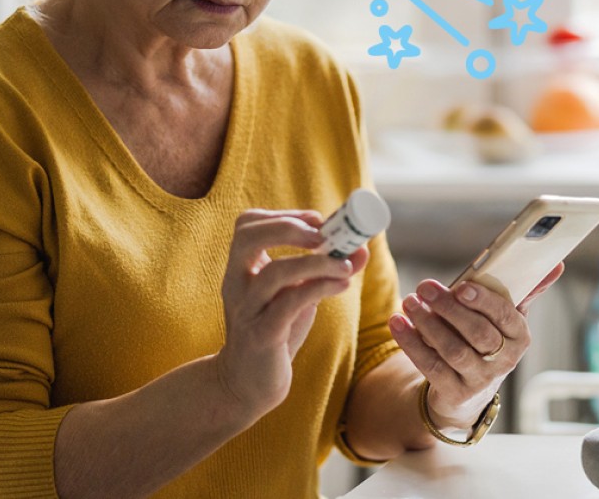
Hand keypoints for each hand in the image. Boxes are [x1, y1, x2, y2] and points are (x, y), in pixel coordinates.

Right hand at [215, 209, 367, 422]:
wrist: (247, 384)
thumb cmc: (274, 331)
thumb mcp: (297, 295)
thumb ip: (324, 271)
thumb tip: (361, 249)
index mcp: (242, 268)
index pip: (247, 224)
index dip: (282, 215)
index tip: (317, 220)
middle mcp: (237, 284)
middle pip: (248, 237)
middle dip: (289, 228)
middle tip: (323, 235)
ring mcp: (247, 309)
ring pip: (274, 274)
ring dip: (316, 263)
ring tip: (345, 267)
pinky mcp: (262, 336)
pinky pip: (288, 305)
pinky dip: (319, 289)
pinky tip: (342, 285)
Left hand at [389, 263, 564, 429]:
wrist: (469, 391)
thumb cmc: (488, 341)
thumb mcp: (507, 319)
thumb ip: (526, 290)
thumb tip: (554, 264)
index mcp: (520, 337)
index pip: (505, 316)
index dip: (484, 301)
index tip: (462, 285)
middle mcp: (504, 361)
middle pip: (477, 333)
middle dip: (450, 308)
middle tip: (426, 287)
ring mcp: (479, 380)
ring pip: (452, 350)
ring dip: (428, 324)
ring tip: (410, 302)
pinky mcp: (454, 393)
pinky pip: (431, 367)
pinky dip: (412, 343)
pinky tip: (398, 324)